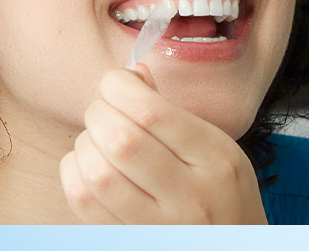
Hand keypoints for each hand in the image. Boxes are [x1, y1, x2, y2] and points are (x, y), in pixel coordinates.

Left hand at [58, 64, 268, 223]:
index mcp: (215, 158)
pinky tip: (88, 166)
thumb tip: (130, 75)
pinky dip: (74, 174)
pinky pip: (85, 204)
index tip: (115, 84)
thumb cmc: (222, 193)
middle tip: (104, 111)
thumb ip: (172, 112)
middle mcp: (191, 195)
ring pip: (98, 174)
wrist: (234, 249)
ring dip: (84, 145)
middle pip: (121, 141)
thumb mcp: (216, 148)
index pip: (152, 112)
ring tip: (96, 140)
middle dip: (98, 114)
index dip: (119, 87)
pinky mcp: (130, 240)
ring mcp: (160, 227)